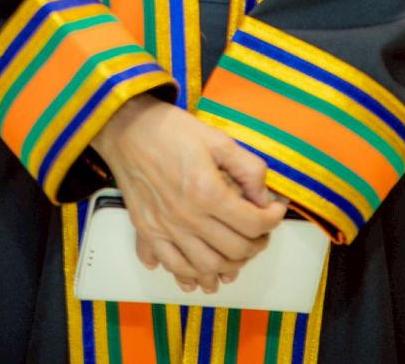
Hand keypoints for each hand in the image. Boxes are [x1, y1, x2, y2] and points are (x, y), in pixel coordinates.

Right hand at [93, 94, 286, 294]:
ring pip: (206, 268)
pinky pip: (172, 267)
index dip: (272, 220)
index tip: (276, 211)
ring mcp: (165, 228)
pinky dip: (190, 276)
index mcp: (207, 192)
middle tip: (261, 233)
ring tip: (237, 255)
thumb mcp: (218, 139)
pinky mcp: (148, 231)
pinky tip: (200, 270)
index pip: (252, 224)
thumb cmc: (172, 130)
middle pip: (234, 251)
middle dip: (256, 245)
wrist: (128, 128)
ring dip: (228, 268)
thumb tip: (264, 198)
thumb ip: (248, 168)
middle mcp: (187, 217)